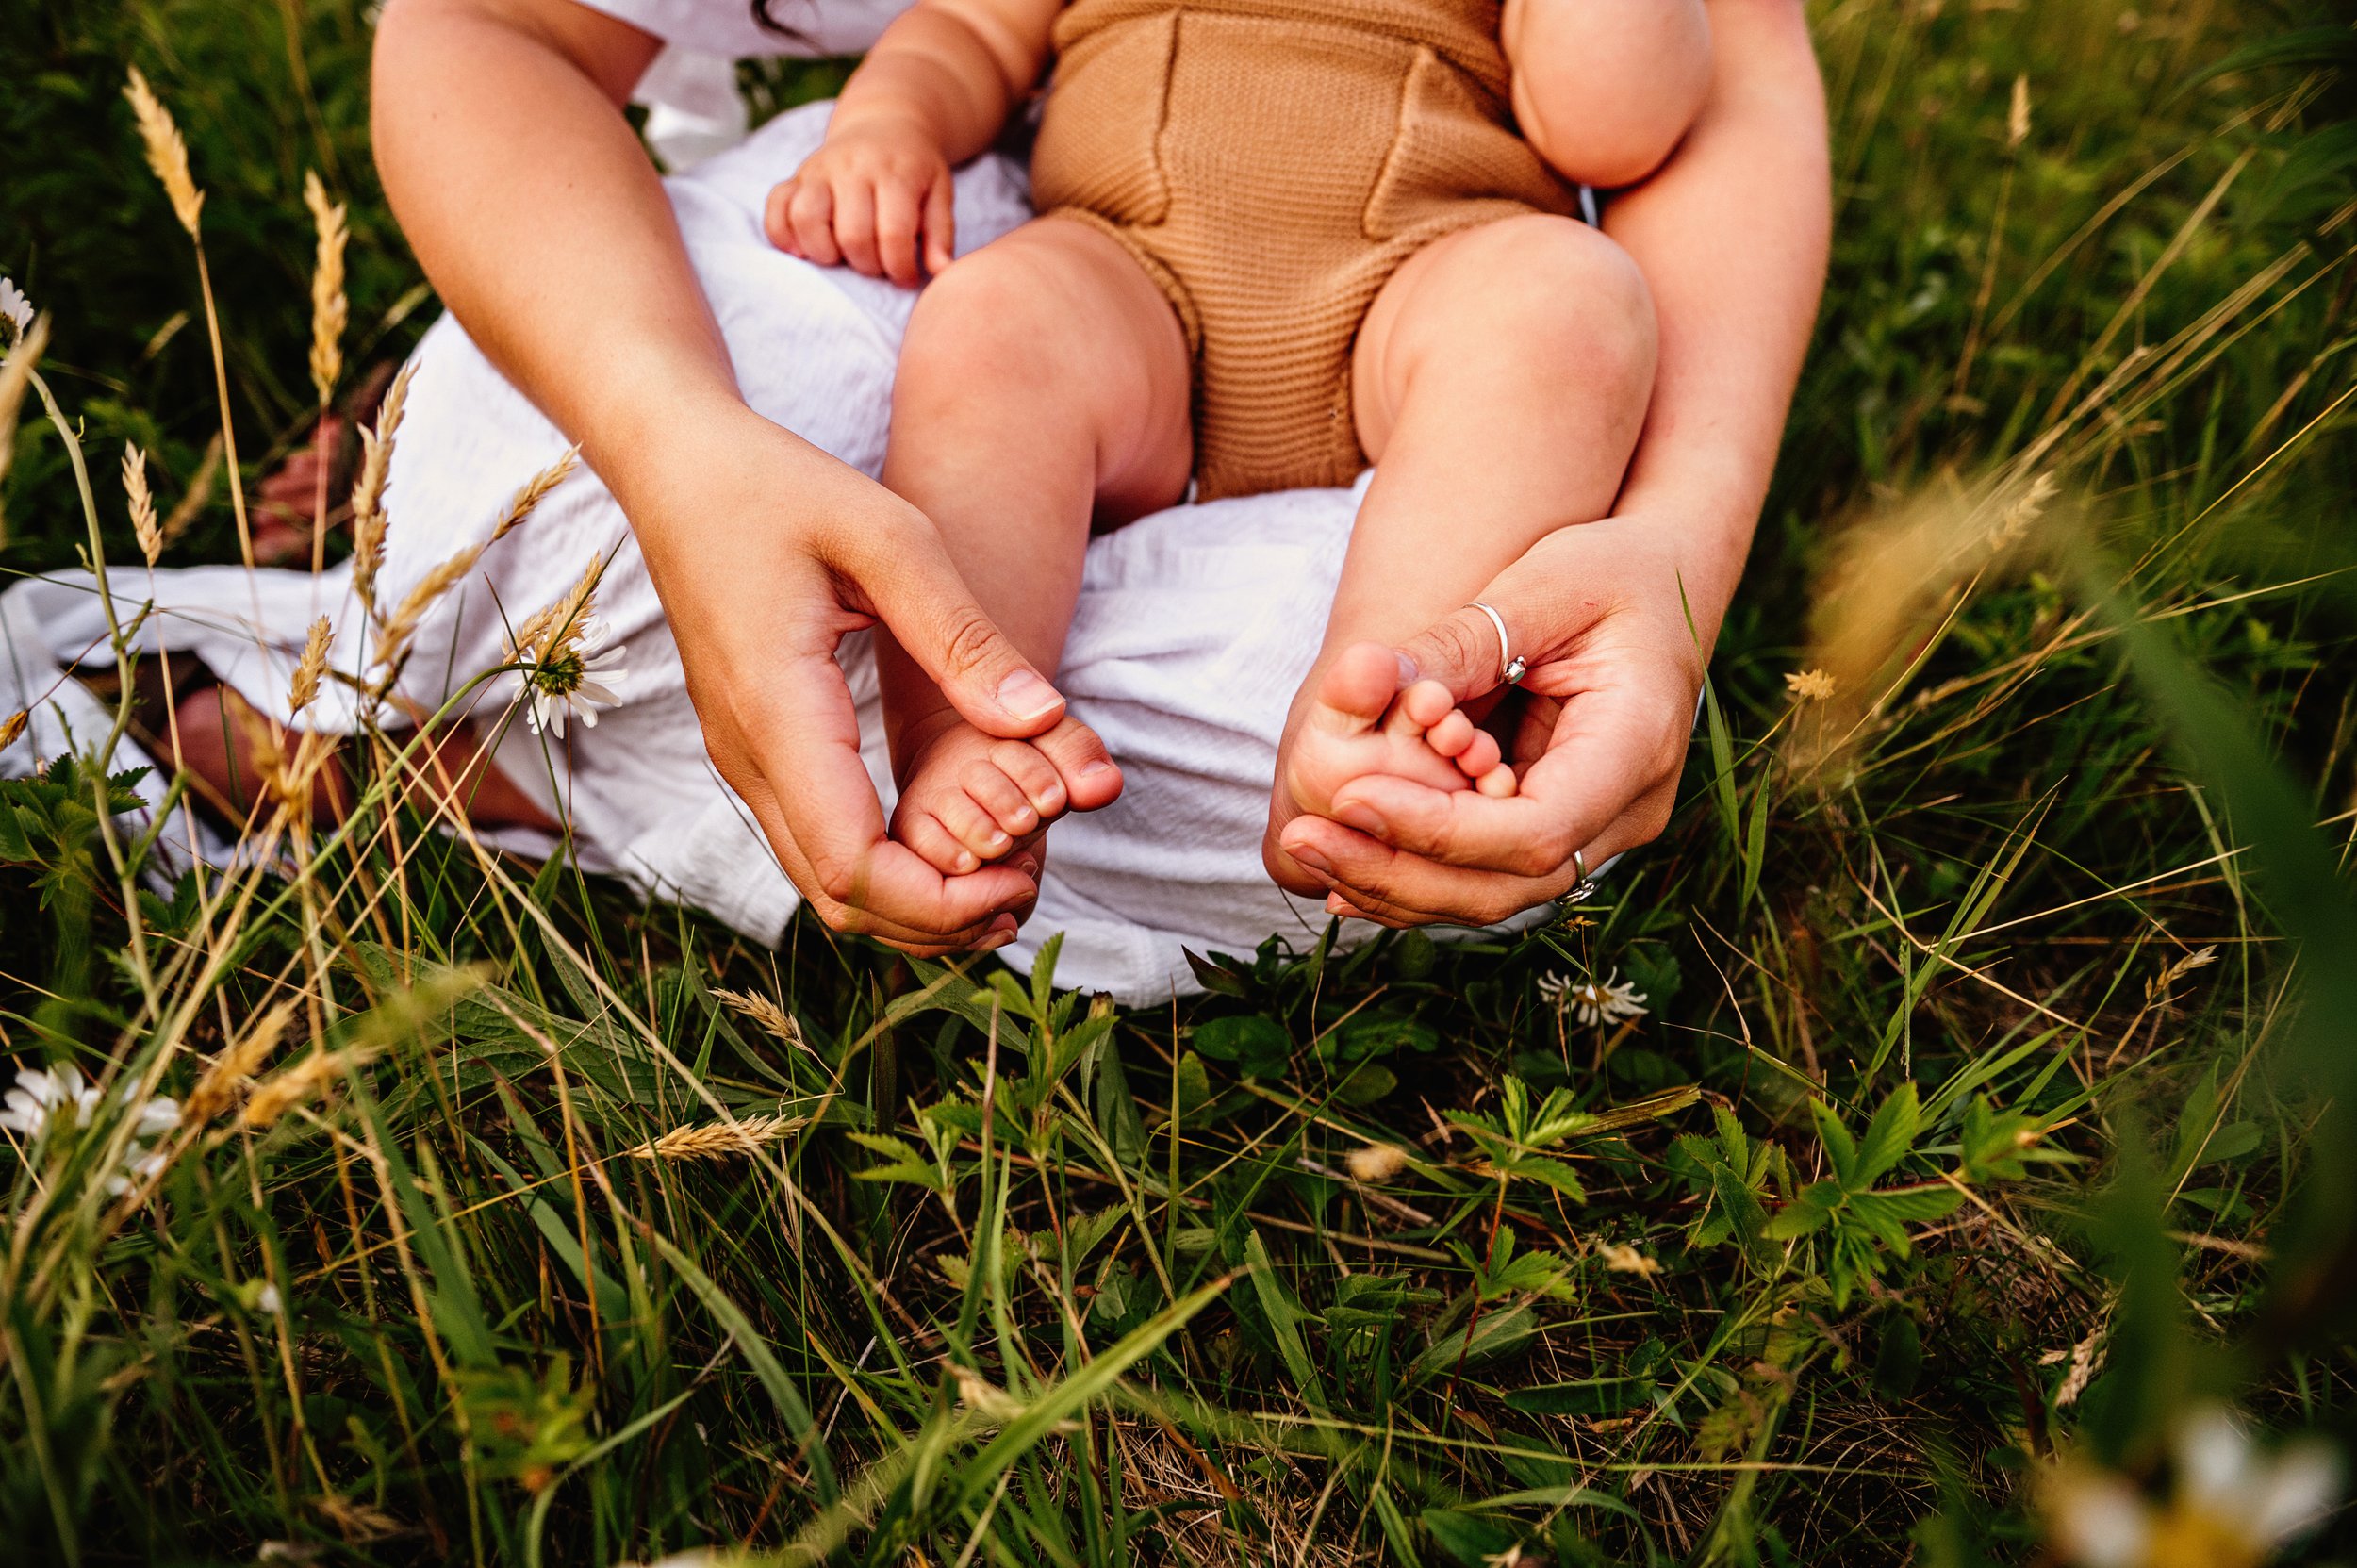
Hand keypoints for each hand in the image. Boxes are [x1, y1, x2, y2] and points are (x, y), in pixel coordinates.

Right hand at [625, 407, 1065, 954]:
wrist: (678, 467)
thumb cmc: (780, 486)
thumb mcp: (889, 537)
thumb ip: (963, 634)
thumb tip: (1043, 720)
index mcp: (778, 713)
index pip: (853, 866)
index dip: (939, 903)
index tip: (1020, 879)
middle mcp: (747, 758)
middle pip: (838, 901)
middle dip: (938, 921)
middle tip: (1029, 889)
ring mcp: (742, 761)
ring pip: (823, 885)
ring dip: (913, 904)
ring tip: (1004, 877)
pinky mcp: (752, 753)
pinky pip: (815, 845)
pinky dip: (886, 871)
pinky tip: (951, 845)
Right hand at [765, 113, 954, 285]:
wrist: (885, 122)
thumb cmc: (915, 168)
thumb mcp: (939, 193)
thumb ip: (941, 233)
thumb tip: (941, 272)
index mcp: (895, 173)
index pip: (893, 233)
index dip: (899, 268)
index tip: (906, 277)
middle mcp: (854, 168)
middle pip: (851, 234)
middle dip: (866, 266)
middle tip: (877, 266)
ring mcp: (820, 169)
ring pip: (806, 217)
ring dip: (823, 252)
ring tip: (841, 257)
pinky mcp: (797, 175)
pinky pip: (775, 206)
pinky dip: (782, 234)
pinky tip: (803, 249)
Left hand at [1271, 514, 1707, 926]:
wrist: (1667, 579)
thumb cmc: (1614, 567)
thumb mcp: (1544, 583)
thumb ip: (1467, 638)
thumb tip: (1375, 678)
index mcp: (1637, 748)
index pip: (1536, 829)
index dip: (1438, 828)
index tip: (1350, 797)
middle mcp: (1628, 810)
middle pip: (1509, 883)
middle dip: (1398, 871)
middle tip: (1301, 838)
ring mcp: (1601, 830)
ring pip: (1494, 894)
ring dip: (1395, 883)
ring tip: (1308, 848)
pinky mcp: (1563, 826)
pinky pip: (1488, 871)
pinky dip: (1417, 870)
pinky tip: (1344, 859)